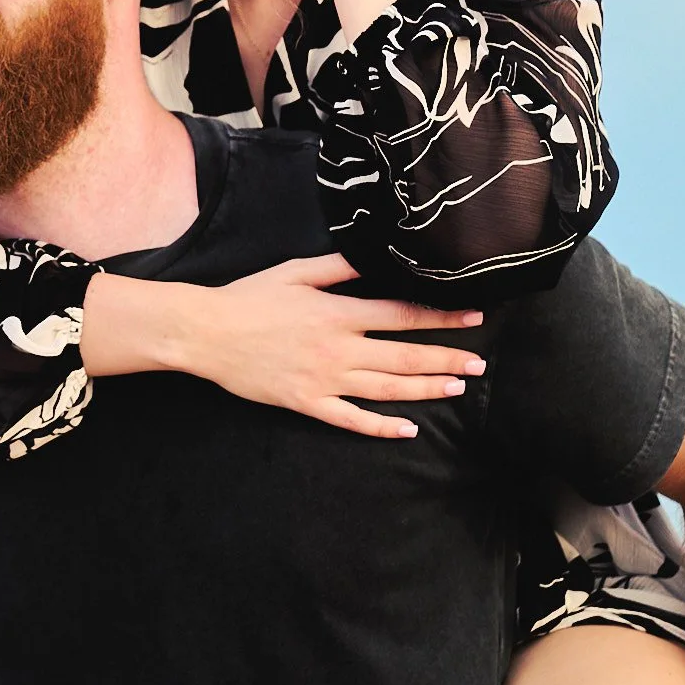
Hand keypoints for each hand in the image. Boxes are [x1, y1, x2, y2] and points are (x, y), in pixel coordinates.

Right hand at [178, 253, 483, 438]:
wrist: (204, 333)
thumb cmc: (248, 297)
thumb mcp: (296, 271)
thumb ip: (340, 266)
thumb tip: (375, 255)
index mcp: (338, 312)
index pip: (402, 314)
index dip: (441, 316)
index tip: (473, 316)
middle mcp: (338, 348)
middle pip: (404, 356)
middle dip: (446, 359)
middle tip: (479, 364)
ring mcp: (324, 379)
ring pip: (386, 389)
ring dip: (425, 389)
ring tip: (457, 388)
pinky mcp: (306, 403)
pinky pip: (351, 420)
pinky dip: (381, 427)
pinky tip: (407, 429)